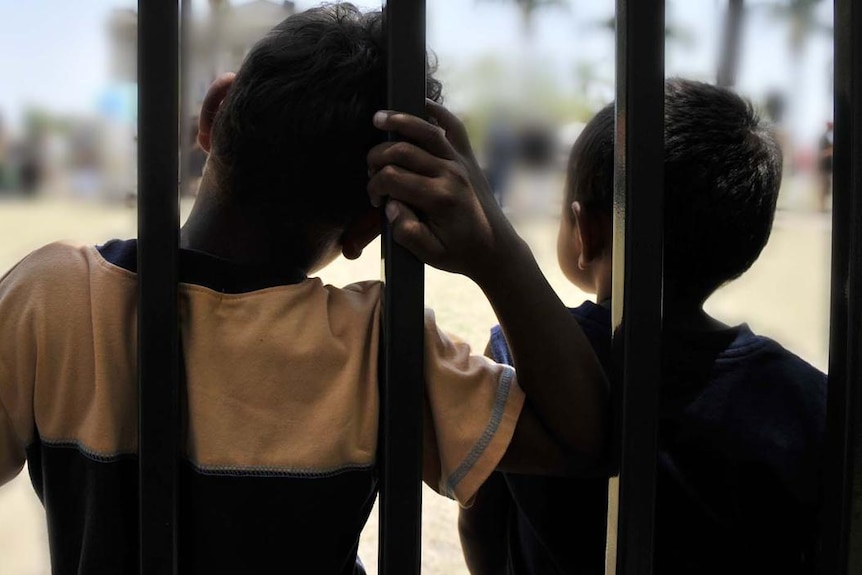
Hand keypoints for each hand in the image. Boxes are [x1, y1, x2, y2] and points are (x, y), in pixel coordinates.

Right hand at [366, 100, 523, 283]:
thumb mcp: (430, 254)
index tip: (375, 201)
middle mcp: (450, 174)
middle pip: (402, 151)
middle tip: (372, 173)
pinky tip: (422, 104)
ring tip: (378, 119)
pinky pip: (454, 126)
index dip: (374, 187)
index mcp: (439, 198)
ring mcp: (461, 161)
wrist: (496, 249)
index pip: (392, 179)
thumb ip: (406, 232)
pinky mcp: (468, 157)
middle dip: (377, 158)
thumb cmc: (460, 252)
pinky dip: (438, 111)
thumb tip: (391, 206)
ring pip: (425, 130)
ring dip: (399, 120)